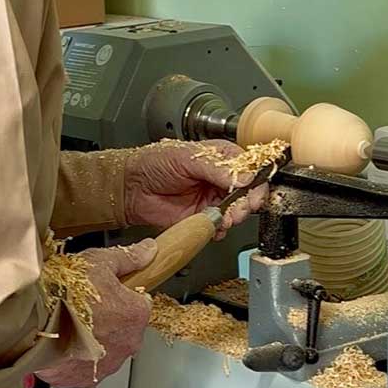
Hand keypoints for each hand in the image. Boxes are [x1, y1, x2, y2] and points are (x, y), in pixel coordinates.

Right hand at [35, 240, 154, 387]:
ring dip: (93, 339)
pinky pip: (86, 367)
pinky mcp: (84, 379)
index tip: (106, 292)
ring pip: (106, 349)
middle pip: (124, 328)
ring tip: (70, 324)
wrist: (32, 322)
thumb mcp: (99, 262)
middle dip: (109, 319)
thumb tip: (149, 250)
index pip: (141, 304)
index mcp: (135, 314)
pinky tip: (62, 341)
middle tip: (85, 306)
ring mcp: (106, 364)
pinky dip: (76, 357)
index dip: (122, 295)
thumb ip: (128, 258)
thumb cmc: (65, 292)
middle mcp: (126, 343)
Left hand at [123, 141, 268, 233]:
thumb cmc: (154, 163)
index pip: (249, 167)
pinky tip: (215, 226)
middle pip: (249, 192)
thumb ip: (216, 167)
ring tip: (227, 217)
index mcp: (220, 157)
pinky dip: (221, 229)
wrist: (131, 187)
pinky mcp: (203, 218)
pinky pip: (220, 227)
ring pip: (237, 210)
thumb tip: (244, 176)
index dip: (255, 179)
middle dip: (249, 201)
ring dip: (236, 216)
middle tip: (242, 207)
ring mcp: (213, 199)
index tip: (254, 189)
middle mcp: (220, 178)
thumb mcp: (186, 157)